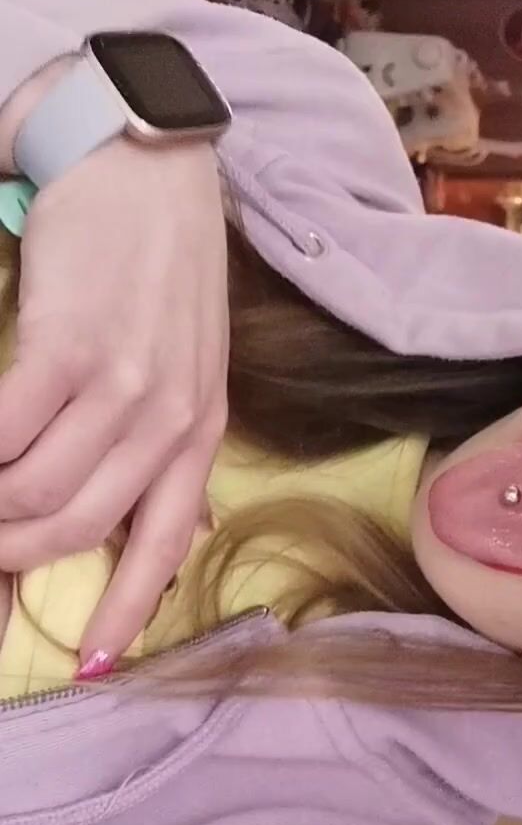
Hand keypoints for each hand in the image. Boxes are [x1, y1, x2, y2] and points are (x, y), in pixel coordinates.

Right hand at [0, 134, 228, 663]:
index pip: (163, 545)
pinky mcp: (68, 346)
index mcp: (199, 427)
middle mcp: (169, 418)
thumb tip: (162, 518)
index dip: (121, 611)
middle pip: (73, 530)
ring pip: (32, 493)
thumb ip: (166, 436)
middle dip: (8, 556)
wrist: (140, 160)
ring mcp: (122, 384)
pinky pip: (0, 439)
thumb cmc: (152, 260)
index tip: (88, 664)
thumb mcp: (189, 358)